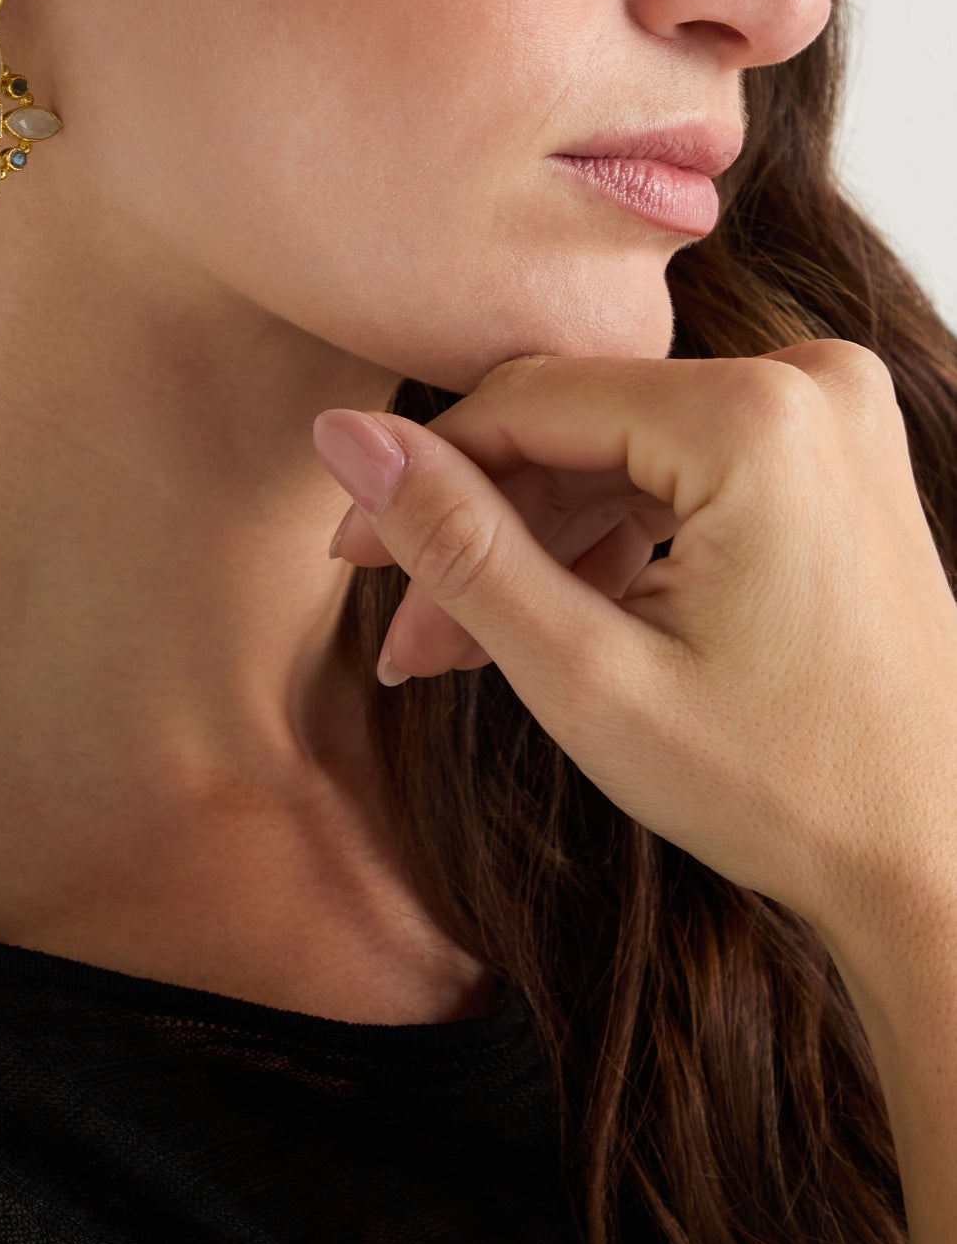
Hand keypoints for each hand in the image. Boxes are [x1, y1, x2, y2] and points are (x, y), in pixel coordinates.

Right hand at [312, 343, 956, 945]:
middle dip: (477, 529)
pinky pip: (678, 469)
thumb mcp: (587, 674)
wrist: (940, 862)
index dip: (420, 474)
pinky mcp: (830, 452)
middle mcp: (808, 381)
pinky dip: (609, 540)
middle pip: (573, 425)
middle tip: (399, 627)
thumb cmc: (785, 788)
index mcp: (756, 416)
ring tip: (453, 647)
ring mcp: (829, 414)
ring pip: (617, 451)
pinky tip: (544, 619)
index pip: (528, 402)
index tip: (349, 554)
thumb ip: (459, 545)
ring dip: (533, 545)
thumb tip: (346, 436)